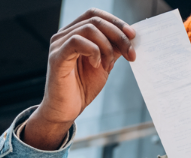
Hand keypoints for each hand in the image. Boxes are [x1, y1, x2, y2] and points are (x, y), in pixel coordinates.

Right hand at [24, 8, 136, 149]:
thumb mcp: (105, 64)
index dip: (116, 21)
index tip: (133, 36)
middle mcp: (64, 35)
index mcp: (75, 34)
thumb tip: (130, 37)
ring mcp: (58, 45)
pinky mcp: (56, 57)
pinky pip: (77, 42)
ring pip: (89, 29)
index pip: (95, 15)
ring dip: (107, 47)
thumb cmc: (82, 87)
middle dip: (118, 35)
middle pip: (95, 20)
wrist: (67, 110)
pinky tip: (97, 65)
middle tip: (131, 54)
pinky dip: (94, 51)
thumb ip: (113, 49)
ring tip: (109, 66)